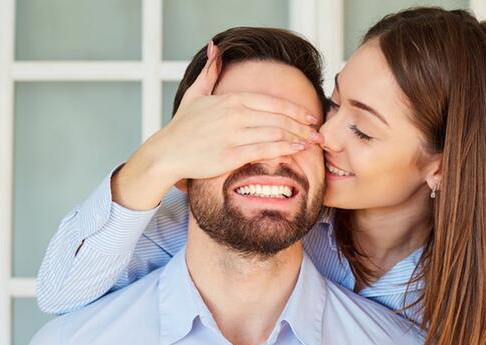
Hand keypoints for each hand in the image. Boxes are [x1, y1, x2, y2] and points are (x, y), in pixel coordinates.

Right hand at [113, 40, 323, 209]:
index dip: (295, 109)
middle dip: (303, 125)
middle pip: (279, 118)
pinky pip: (264, 150)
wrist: (166, 152)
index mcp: (231, 100)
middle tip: (318, 132)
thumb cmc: (182, 127)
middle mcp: (235, 115)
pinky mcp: (231, 155)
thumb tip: (214, 47)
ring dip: (298, 137)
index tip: (309, 116)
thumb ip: (210, 71)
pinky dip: (284, 148)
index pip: (272, 102)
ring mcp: (234, 135)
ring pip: (275, 133)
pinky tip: (297, 150)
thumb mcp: (195, 94)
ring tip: (312, 142)